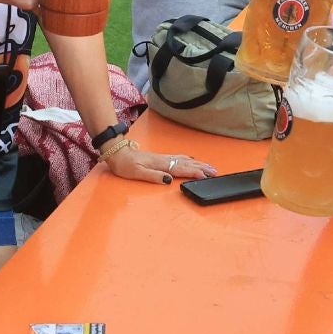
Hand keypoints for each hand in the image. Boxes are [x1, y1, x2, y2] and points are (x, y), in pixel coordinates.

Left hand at [101, 143, 216, 185]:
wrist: (117, 153)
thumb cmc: (125, 165)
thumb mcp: (136, 173)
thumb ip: (153, 176)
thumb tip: (168, 180)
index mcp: (160, 164)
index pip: (181, 169)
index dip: (195, 173)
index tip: (206, 176)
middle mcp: (164, 159)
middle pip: (186, 163)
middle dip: (201, 167)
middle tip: (215, 171)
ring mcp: (163, 157)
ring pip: (184, 160)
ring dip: (198, 163)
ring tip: (209, 167)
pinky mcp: (160, 157)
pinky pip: (179, 158)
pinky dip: (188, 159)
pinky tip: (191, 159)